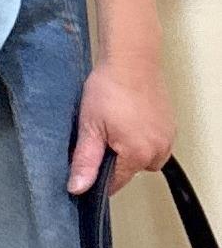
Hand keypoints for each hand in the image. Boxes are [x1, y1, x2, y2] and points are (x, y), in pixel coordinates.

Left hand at [67, 55, 176, 196]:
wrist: (130, 58)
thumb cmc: (109, 87)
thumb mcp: (90, 126)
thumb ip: (85, 160)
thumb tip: (78, 188)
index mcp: (137, 155)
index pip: (115, 183)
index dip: (98, 174)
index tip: (89, 159)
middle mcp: (158, 151)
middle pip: (130, 170)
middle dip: (114, 158)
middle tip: (100, 132)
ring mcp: (166, 137)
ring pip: (142, 156)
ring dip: (129, 147)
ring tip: (115, 123)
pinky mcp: (170, 125)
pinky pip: (153, 142)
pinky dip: (141, 135)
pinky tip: (128, 117)